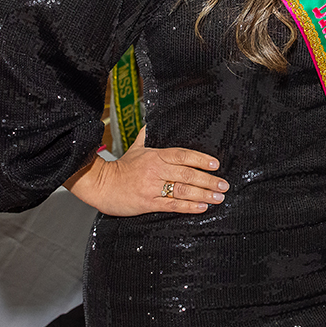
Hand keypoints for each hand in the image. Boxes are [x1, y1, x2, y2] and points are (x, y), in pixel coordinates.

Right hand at [64, 127, 228, 215]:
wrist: (101, 185)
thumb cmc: (121, 167)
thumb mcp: (136, 147)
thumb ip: (148, 134)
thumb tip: (155, 119)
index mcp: (156, 155)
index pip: (184, 155)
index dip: (201, 159)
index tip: (216, 164)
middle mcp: (156, 170)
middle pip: (188, 174)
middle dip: (209, 180)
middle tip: (224, 185)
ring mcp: (152, 188)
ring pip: (183, 190)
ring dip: (203, 194)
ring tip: (218, 197)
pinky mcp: (148, 203)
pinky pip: (172, 205)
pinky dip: (189, 207)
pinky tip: (202, 207)